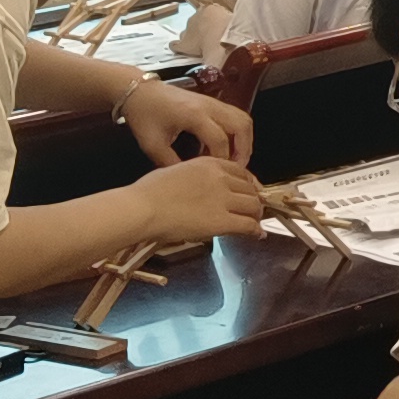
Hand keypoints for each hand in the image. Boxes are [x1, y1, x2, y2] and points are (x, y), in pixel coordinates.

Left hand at [120, 77, 255, 167]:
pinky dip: (237, 133)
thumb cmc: (144, 116)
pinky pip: (235, 116)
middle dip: (244, 149)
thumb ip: (172, 163)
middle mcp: (209, 106)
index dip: (222, 159)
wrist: (139, 91)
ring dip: (244, 140)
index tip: (217, 173)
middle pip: (241, 125)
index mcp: (193, 115)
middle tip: (237, 168)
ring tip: (235, 159)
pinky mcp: (212, 102)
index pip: (219, 139)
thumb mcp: (152, 145)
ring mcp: (213, 102)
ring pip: (243, 119)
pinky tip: (225, 147)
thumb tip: (189, 179)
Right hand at [129, 153, 268, 244]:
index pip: (240, 172)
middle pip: (250, 189)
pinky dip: (255, 230)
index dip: (247, 184)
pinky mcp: (221, 221)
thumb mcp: (176, 171)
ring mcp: (223, 199)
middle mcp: (221, 178)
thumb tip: (199, 186)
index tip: (248, 191)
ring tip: (255, 222)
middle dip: (254, 200)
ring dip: (256, 215)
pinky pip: (247, 225)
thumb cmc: (149, 192)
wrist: (142, 208)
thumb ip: (195, 176)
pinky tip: (256, 234)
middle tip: (253, 210)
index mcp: (209, 164)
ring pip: (253, 206)